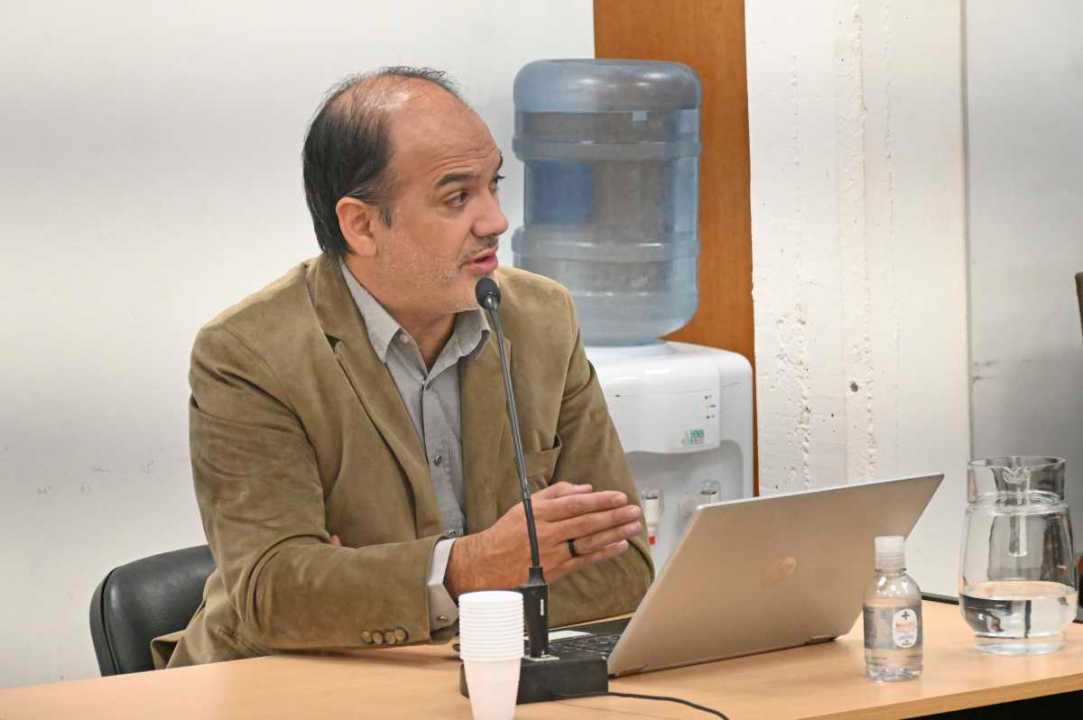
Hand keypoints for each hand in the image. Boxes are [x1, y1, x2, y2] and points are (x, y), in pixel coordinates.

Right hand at [444, 481, 641, 597]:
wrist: (488, 564)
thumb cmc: (508, 532)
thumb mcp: (527, 505)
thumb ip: (555, 494)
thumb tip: (585, 489)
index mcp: (540, 513)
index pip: (576, 504)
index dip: (600, 501)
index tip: (619, 497)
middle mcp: (548, 532)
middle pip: (587, 522)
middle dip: (614, 516)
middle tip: (634, 511)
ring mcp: (553, 553)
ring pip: (589, 541)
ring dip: (615, 533)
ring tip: (633, 526)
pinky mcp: (556, 570)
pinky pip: (585, 560)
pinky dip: (604, 553)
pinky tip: (620, 546)